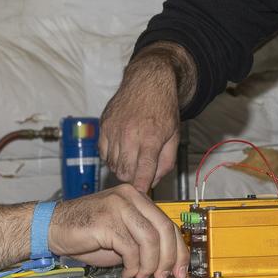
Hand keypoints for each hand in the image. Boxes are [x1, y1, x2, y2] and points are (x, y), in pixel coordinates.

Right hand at [48, 184, 188, 277]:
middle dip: (169, 258)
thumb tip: (168, 262)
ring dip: (150, 264)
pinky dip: (133, 265)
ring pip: (150, 239)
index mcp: (136, 197)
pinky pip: (130, 247)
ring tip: (142, 276)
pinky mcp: (106, 220)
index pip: (167, 222)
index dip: (178, 249)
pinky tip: (126, 273)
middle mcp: (129, 197)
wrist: (52, 227)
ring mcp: (118, 206)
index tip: (180, 268)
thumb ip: (143, 241)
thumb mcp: (122, 235)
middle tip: (164, 276)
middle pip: (164, 228)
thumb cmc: (86, 233)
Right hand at [100, 52, 181, 191]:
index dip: (140, 188)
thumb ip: (166, 161)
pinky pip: (103, 152)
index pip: (142, 172)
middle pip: (125, 172)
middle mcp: (130, 135)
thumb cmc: (163, 108)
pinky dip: (110, 157)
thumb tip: (153, 181)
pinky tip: (121, 151)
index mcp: (150, 138)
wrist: (148, 81)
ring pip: (112, 164)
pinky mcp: (104, 125)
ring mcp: (114, 130)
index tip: (140, 195)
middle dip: (132, 178)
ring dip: (121, 168)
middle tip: (139, 173)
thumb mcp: (174, 135)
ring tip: (131, 160)